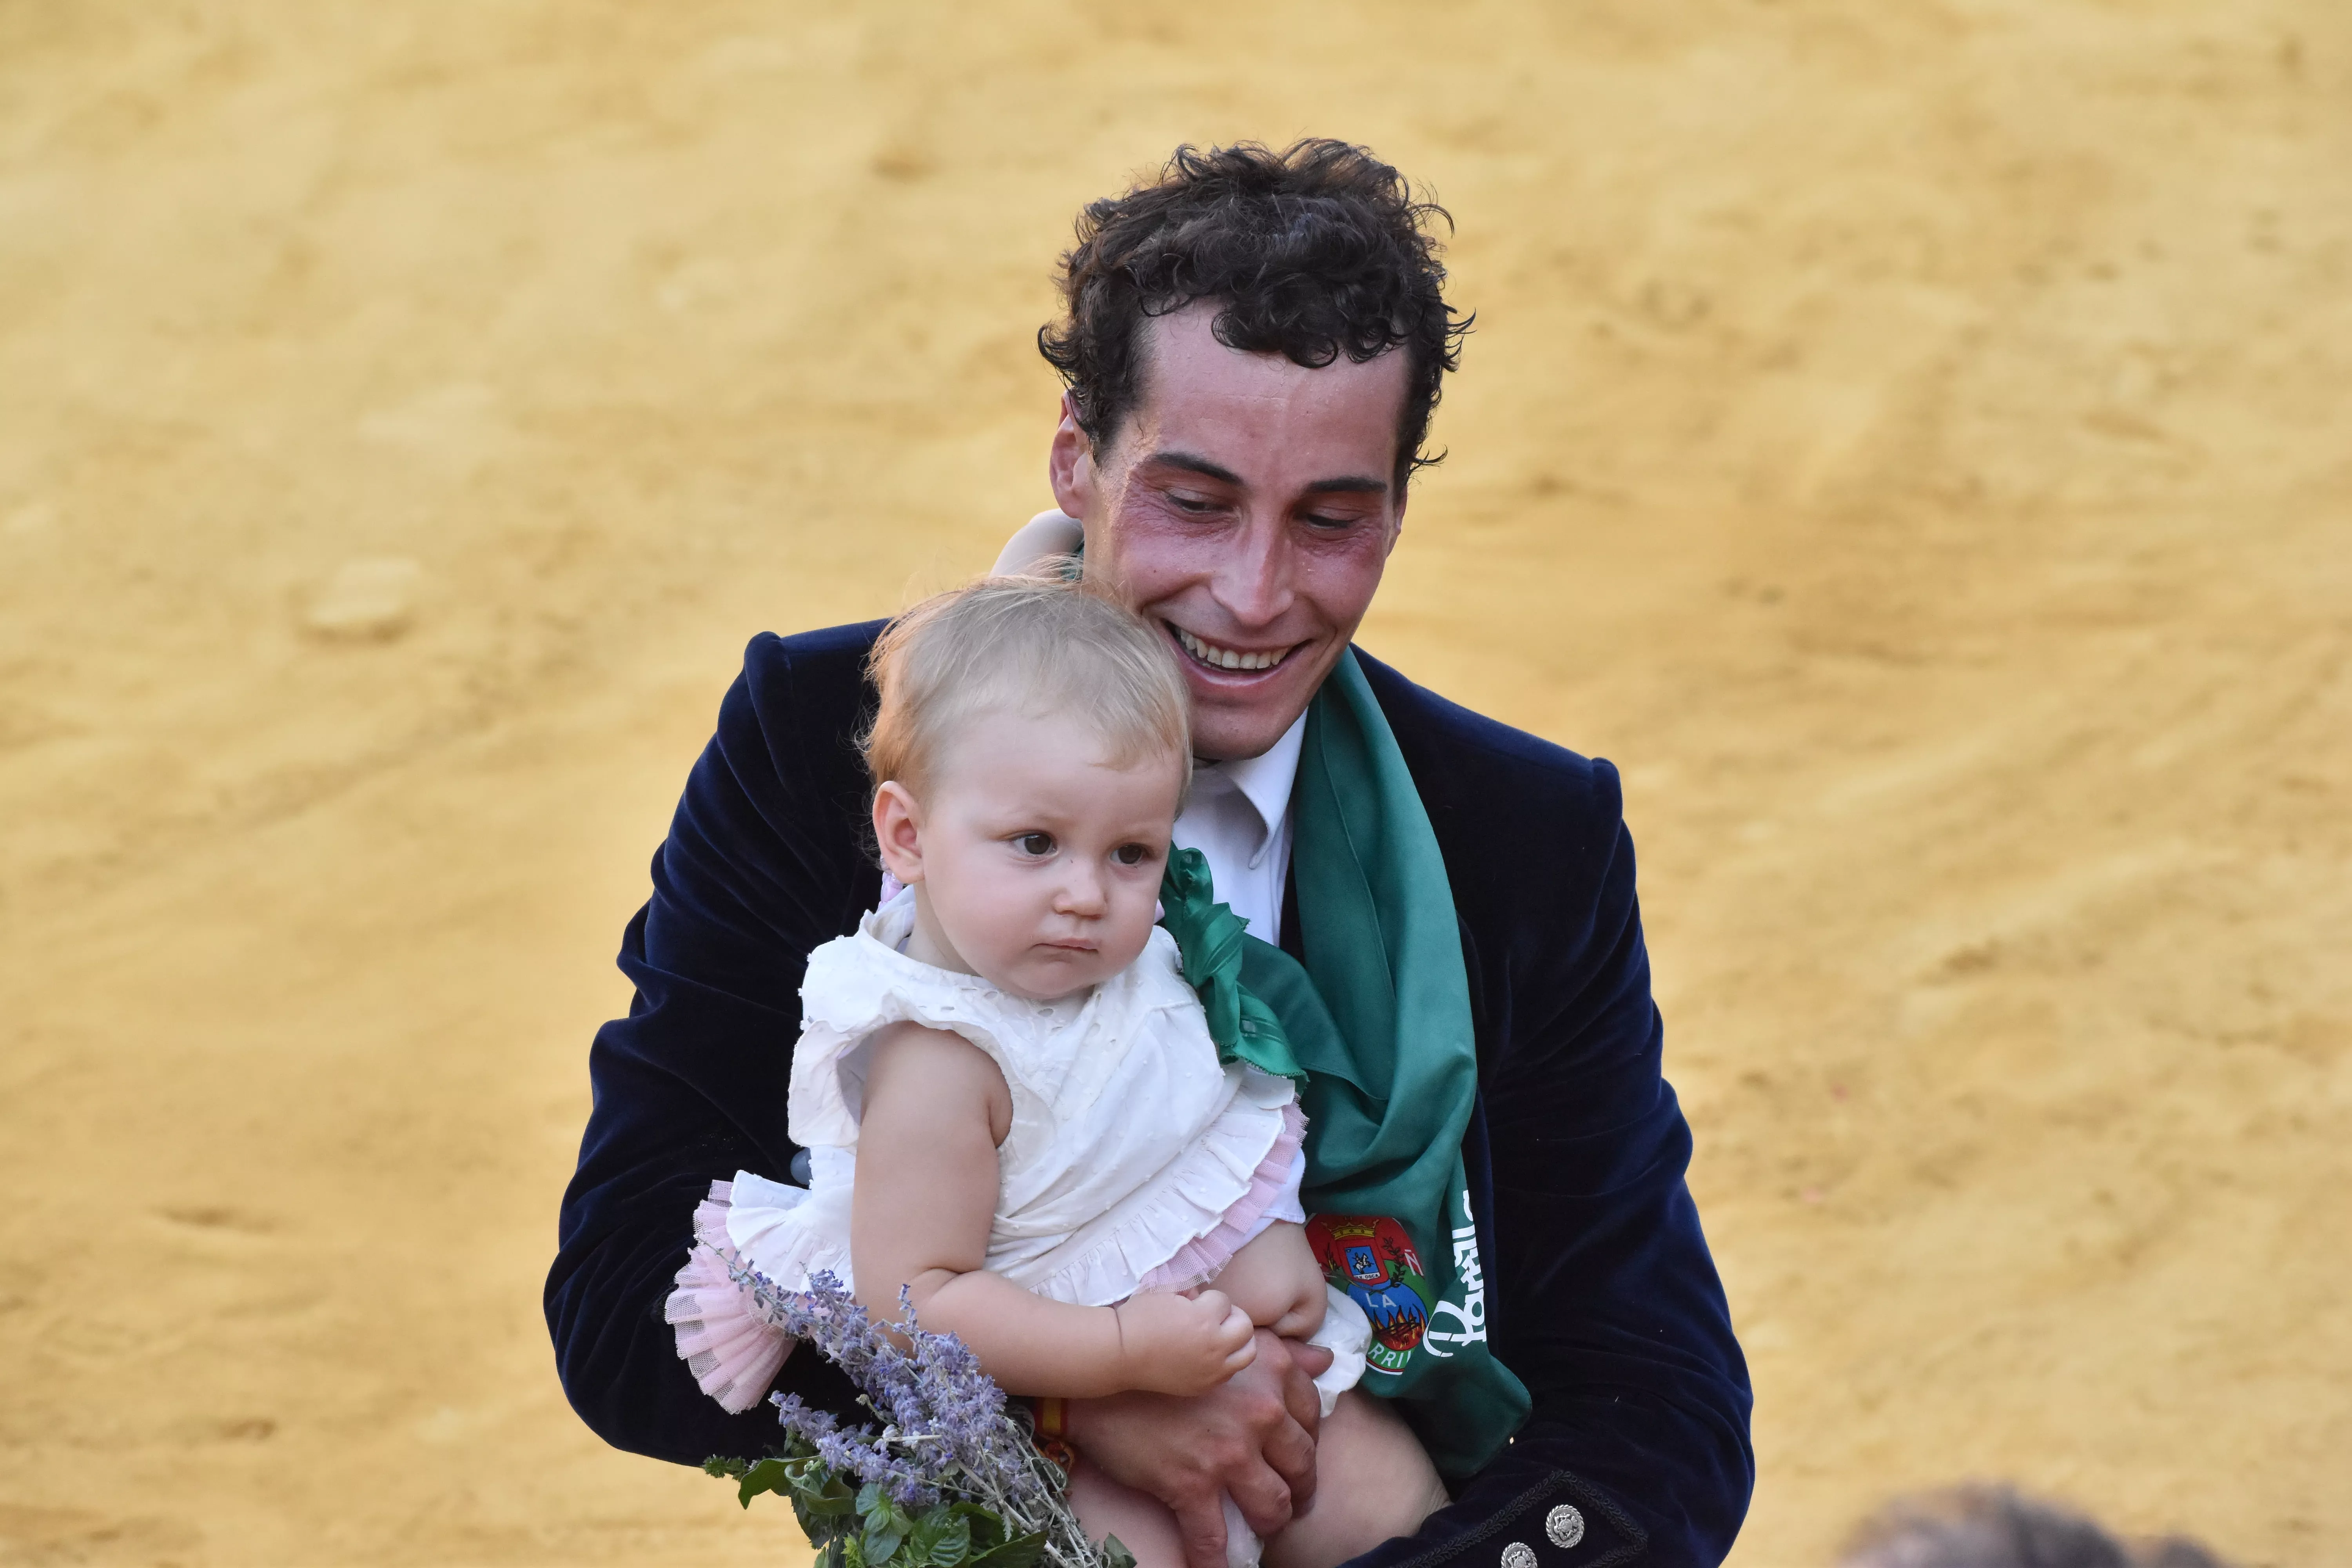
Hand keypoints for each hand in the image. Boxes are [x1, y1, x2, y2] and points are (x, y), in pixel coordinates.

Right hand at [1067, 1329, 1335, 1567]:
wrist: (1106, 1370)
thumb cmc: (1168, 1348)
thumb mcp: (1233, 1340)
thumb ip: (1283, 1352)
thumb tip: (1323, 1360)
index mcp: (1273, 1371)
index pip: (1312, 1415)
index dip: (1307, 1439)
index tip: (1295, 1453)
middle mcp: (1260, 1412)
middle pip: (1301, 1465)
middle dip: (1300, 1489)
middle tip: (1292, 1500)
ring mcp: (1228, 1452)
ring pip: (1271, 1505)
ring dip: (1271, 1523)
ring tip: (1264, 1527)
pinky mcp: (1192, 1484)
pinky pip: (1212, 1538)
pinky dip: (1216, 1562)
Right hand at [1113, 1289, 1256, 1394]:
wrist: (1121, 1355)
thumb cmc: (1139, 1319)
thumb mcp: (1165, 1292)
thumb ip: (1190, 1291)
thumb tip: (1202, 1296)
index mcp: (1203, 1320)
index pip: (1224, 1301)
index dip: (1208, 1299)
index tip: (1191, 1303)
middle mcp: (1214, 1347)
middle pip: (1245, 1326)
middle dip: (1231, 1317)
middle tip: (1212, 1318)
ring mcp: (1212, 1371)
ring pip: (1248, 1352)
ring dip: (1237, 1340)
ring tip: (1219, 1336)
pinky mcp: (1205, 1386)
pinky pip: (1230, 1372)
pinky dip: (1226, 1360)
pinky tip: (1208, 1354)